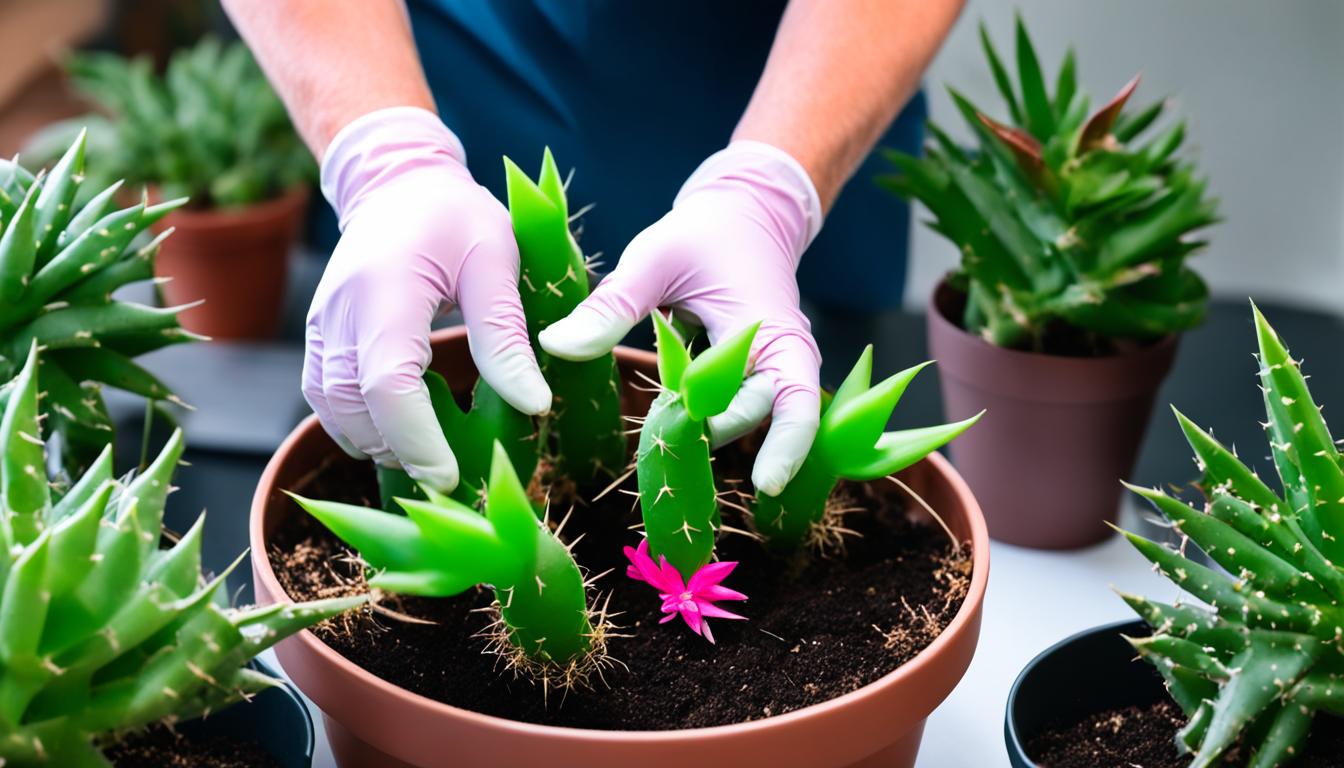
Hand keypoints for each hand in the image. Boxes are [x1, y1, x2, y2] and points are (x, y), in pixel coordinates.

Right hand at [305, 107, 550, 491]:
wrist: (399, 185)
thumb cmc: (455, 217)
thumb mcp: (496, 262)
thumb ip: (506, 334)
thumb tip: (534, 404)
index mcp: (386, 290)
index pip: (388, 381)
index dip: (416, 438)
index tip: (450, 476)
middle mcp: (339, 312)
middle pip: (353, 405)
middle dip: (399, 451)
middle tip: (450, 480)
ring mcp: (321, 325)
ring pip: (332, 407)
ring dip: (376, 442)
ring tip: (428, 460)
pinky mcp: (319, 336)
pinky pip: (325, 395)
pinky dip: (357, 425)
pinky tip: (398, 435)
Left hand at [539, 141, 823, 495]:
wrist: (743, 213)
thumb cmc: (702, 233)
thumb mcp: (653, 259)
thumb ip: (611, 306)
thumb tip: (554, 347)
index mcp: (768, 330)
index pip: (791, 403)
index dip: (786, 448)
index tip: (763, 485)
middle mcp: (782, 357)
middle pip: (755, 418)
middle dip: (709, 429)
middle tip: (661, 429)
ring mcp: (770, 370)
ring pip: (741, 419)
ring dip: (701, 425)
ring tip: (659, 425)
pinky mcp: (751, 377)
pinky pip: (731, 410)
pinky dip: (700, 417)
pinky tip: (668, 423)